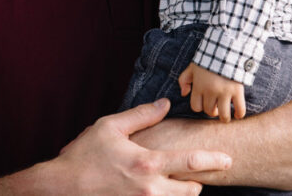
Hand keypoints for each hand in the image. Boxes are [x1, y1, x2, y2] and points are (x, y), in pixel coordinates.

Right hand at [49, 98, 231, 193]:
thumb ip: (142, 115)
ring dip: (180, 194)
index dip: (214, 160)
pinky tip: (155, 190)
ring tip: (175, 183)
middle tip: (193, 173)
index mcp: (147, 163)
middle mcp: (150, 189)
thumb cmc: (84, 155)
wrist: (62, 187)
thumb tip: (165, 104)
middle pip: (191, 191)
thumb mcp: (110, 127)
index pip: (191, 162)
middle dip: (196, 182)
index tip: (228, 159)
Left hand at [178, 63, 245, 121]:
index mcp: (199, 86)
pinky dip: (239, 114)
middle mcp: (210, 91)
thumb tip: (184, 94)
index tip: (205, 104)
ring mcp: (224, 92)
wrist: (226, 49)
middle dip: (211, 111)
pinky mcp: (237, 90)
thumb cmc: (208, 59)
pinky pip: (240, 108)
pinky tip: (237, 114)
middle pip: (209, 111)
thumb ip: (184, 80)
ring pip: (223, 114)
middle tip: (215, 107)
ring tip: (225, 116)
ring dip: (224, 117)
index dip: (200, 107)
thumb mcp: (192, 67)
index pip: (196, 107)